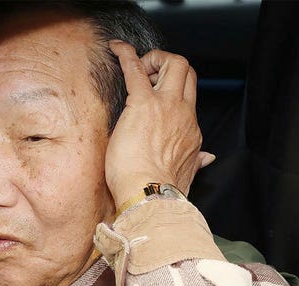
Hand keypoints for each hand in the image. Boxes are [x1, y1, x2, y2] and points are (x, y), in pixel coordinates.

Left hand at [105, 41, 214, 208]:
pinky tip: (117, 48)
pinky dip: (126, 55)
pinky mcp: (142, 103)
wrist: (150, 196)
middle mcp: (183, 114)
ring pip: (174, 64)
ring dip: (155, 59)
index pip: (188, 99)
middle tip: (148, 76)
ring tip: (137, 67)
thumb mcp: (186, 175)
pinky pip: (136, 69)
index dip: (173, 91)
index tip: (157, 93)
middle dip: (169, 66)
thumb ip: (197, 163)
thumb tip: (207, 159)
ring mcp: (166, 106)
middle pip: (188, 73)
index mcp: (191, 131)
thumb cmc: (160, 191)